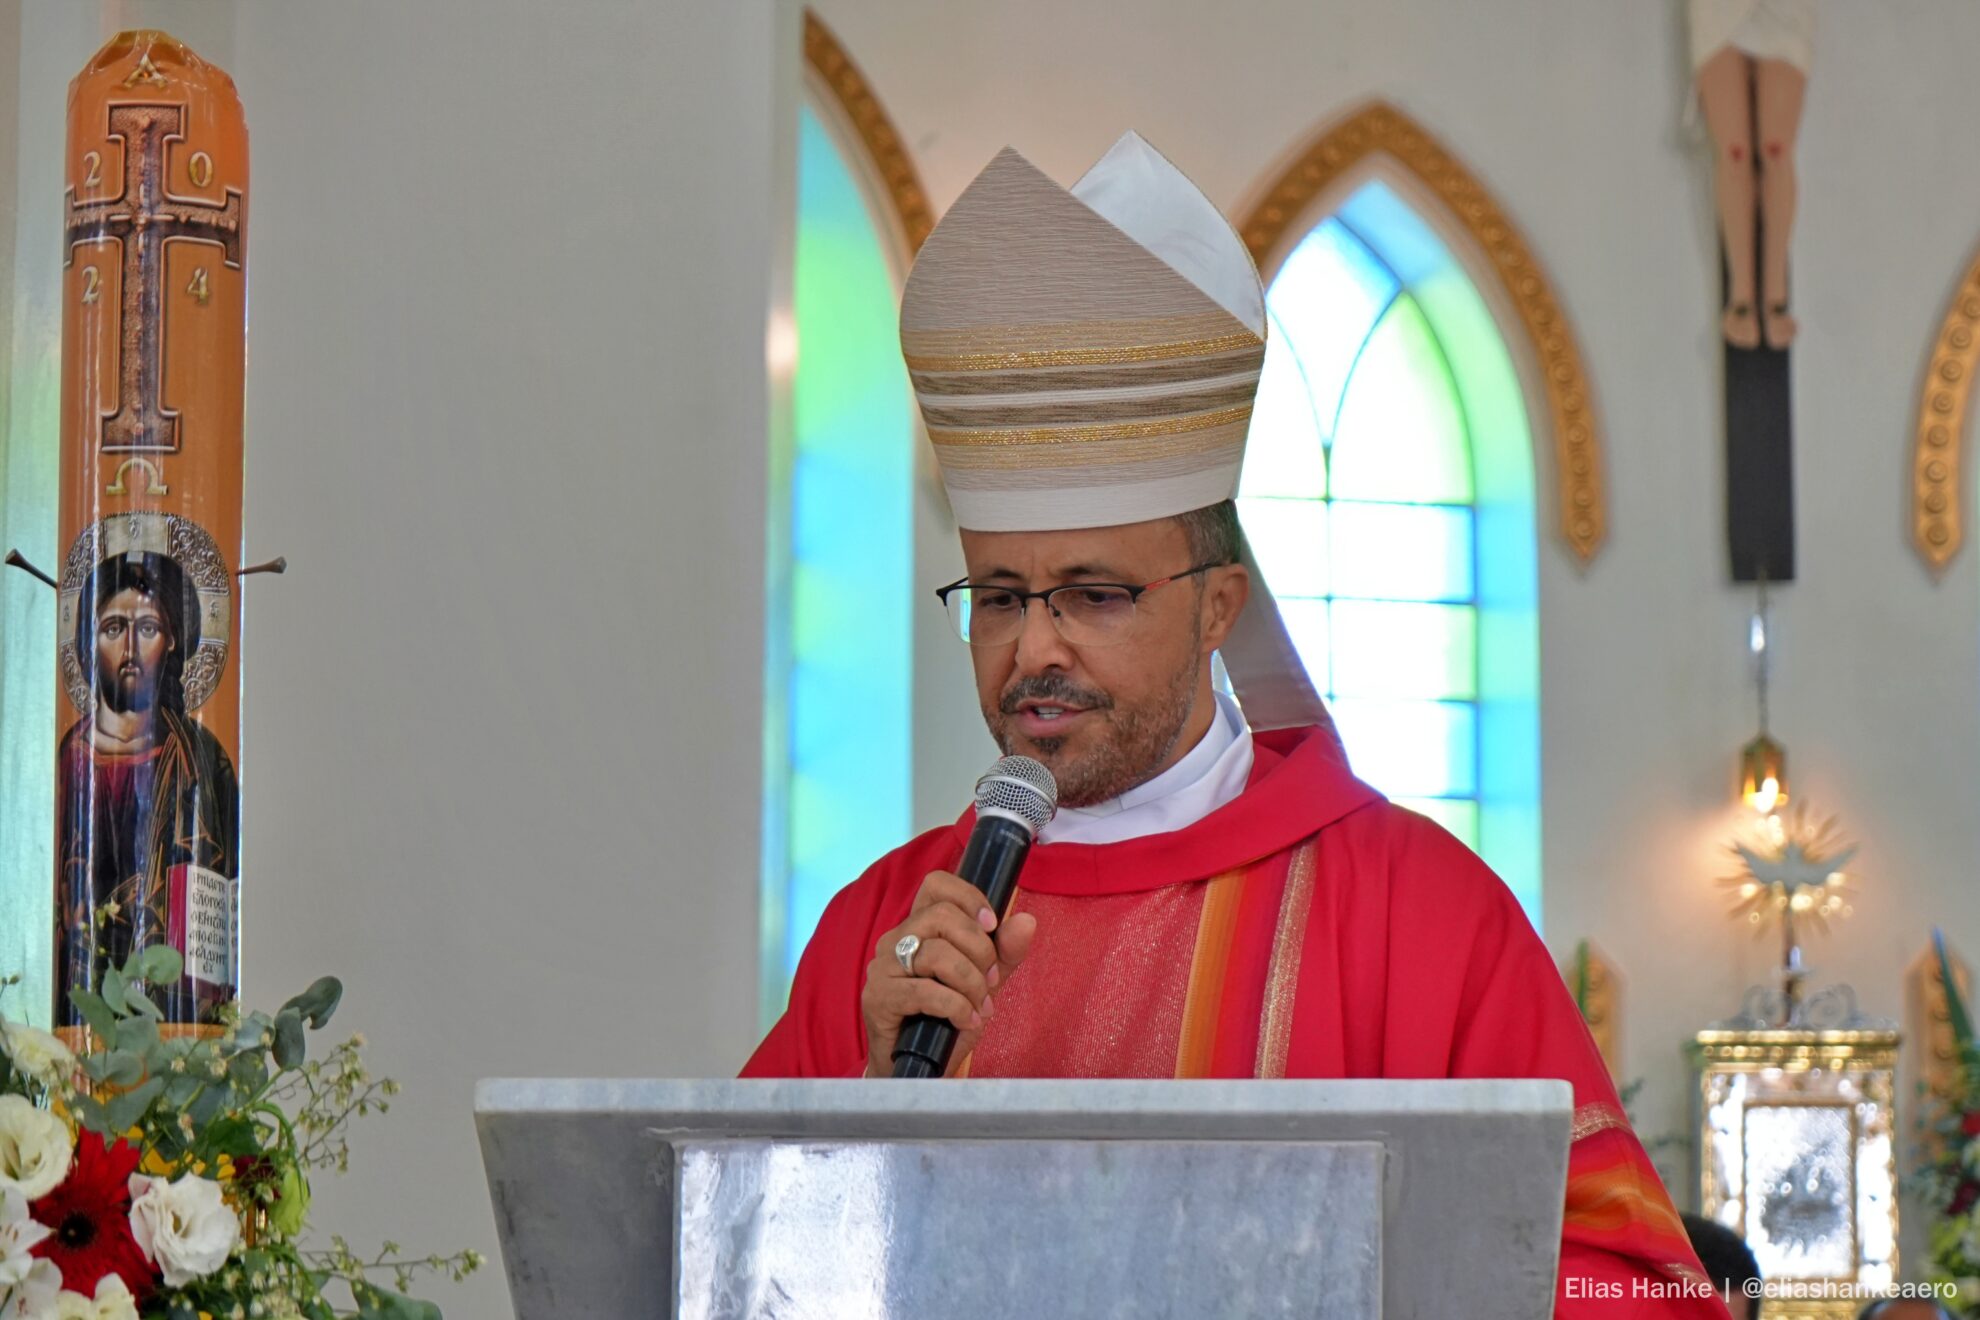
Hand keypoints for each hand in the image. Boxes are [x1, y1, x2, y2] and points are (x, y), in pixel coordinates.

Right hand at [861, 870, 1037, 1077]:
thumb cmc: (948, 1021)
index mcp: (920, 927)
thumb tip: (1027, 920)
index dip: (969, 897)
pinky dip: (957, 1007)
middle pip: (942, 916)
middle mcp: (896, 940)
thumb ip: (1005, 953)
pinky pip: (925, 991)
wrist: (920, 1069)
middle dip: (980, 949)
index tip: (992, 926)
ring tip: (981, 1006)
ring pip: (937, 953)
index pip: (936, 884)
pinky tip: (968, 1021)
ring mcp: (883, 967)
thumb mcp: (985, 983)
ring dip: (971, 983)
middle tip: (991, 981)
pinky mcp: (878, 998)